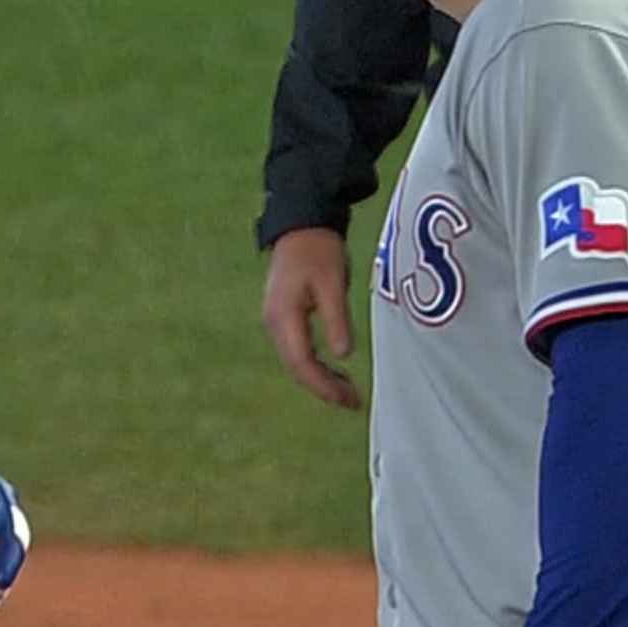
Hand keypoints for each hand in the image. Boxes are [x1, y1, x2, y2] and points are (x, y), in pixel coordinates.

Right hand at [262, 227, 360, 409]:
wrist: (300, 224)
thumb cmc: (319, 250)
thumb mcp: (333, 283)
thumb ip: (336, 319)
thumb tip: (342, 356)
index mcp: (284, 317)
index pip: (302, 363)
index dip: (324, 386)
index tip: (349, 400)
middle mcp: (274, 323)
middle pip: (296, 367)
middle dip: (323, 388)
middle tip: (353, 402)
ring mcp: (275, 320)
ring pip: (295, 361)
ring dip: (320, 378)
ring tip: (348, 390)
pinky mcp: (282, 316)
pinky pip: (296, 349)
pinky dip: (315, 364)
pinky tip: (335, 368)